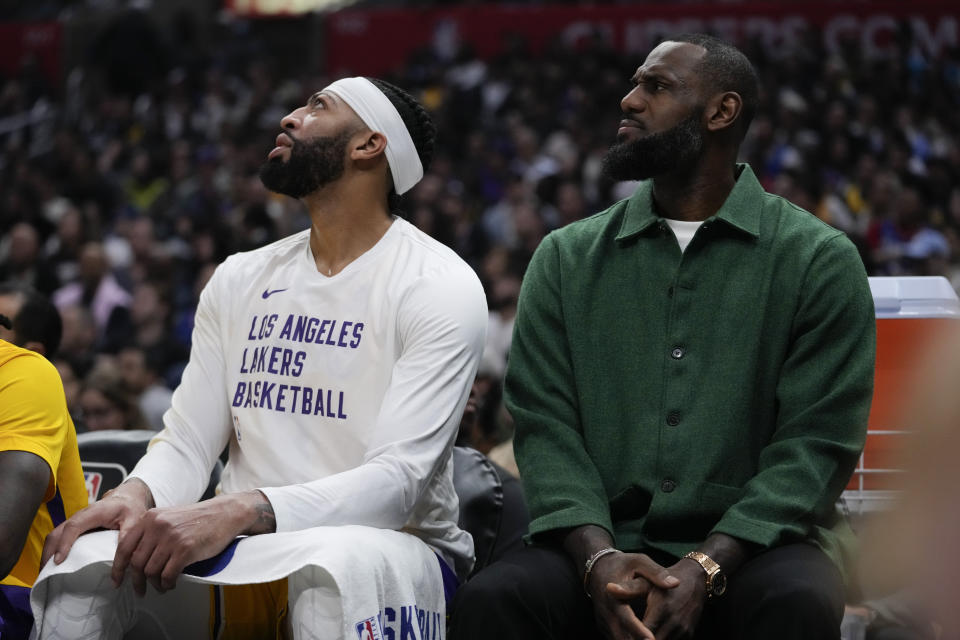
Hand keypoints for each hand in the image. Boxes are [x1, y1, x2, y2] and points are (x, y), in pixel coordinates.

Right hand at [42, 478, 153, 566]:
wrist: (127, 498)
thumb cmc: (130, 508)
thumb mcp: (135, 519)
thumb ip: (128, 535)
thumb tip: (122, 557)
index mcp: (95, 512)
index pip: (74, 526)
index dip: (64, 543)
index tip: (59, 560)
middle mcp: (80, 516)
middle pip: (57, 532)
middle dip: (49, 553)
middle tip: (46, 574)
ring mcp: (75, 522)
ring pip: (54, 536)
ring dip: (48, 554)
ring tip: (46, 575)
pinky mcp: (75, 528)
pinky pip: (59, 539)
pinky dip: (53, 552)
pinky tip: (54, 567)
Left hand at [112, 491, 270, 595]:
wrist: (226, 513)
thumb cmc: (200, 519)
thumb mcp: (170, 518)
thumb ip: (151, 532)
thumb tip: (134, 560)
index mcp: (150, 518)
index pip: (124, 546)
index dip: (118, 568)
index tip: (118, 580)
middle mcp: (158, 526)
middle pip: (136, 562)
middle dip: (137, 581)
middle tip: (140, 590)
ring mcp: (172, 538)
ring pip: (151, 571)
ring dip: (155, 584)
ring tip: (162, 586)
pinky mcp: (186, 549)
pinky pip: (167, 575)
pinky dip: (167, 584)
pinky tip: (171, 584)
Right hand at [588, 551, 679, 639]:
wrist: (597, 568)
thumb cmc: (622, 565)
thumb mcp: (639, 562)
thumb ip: (656, 573)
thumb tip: (675, 583)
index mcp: (614, 596)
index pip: (626, 618)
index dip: (639, 631)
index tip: (653, 639)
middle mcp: (606, 612)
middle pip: (620, 637)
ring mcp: (603, 621)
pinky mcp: (604, 627)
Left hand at [618, 558, 705, 639]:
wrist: (695, 580)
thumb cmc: (665, 580)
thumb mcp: (647, 580)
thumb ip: (629, 588)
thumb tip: (609, 588)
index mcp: (661, 609)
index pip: (643, 634)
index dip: (631, 635)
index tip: (621, 634)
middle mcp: (674, 623)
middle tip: (624, 636)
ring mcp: (683, 631)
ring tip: (634, 636)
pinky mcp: (688, 635)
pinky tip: (648, 636)